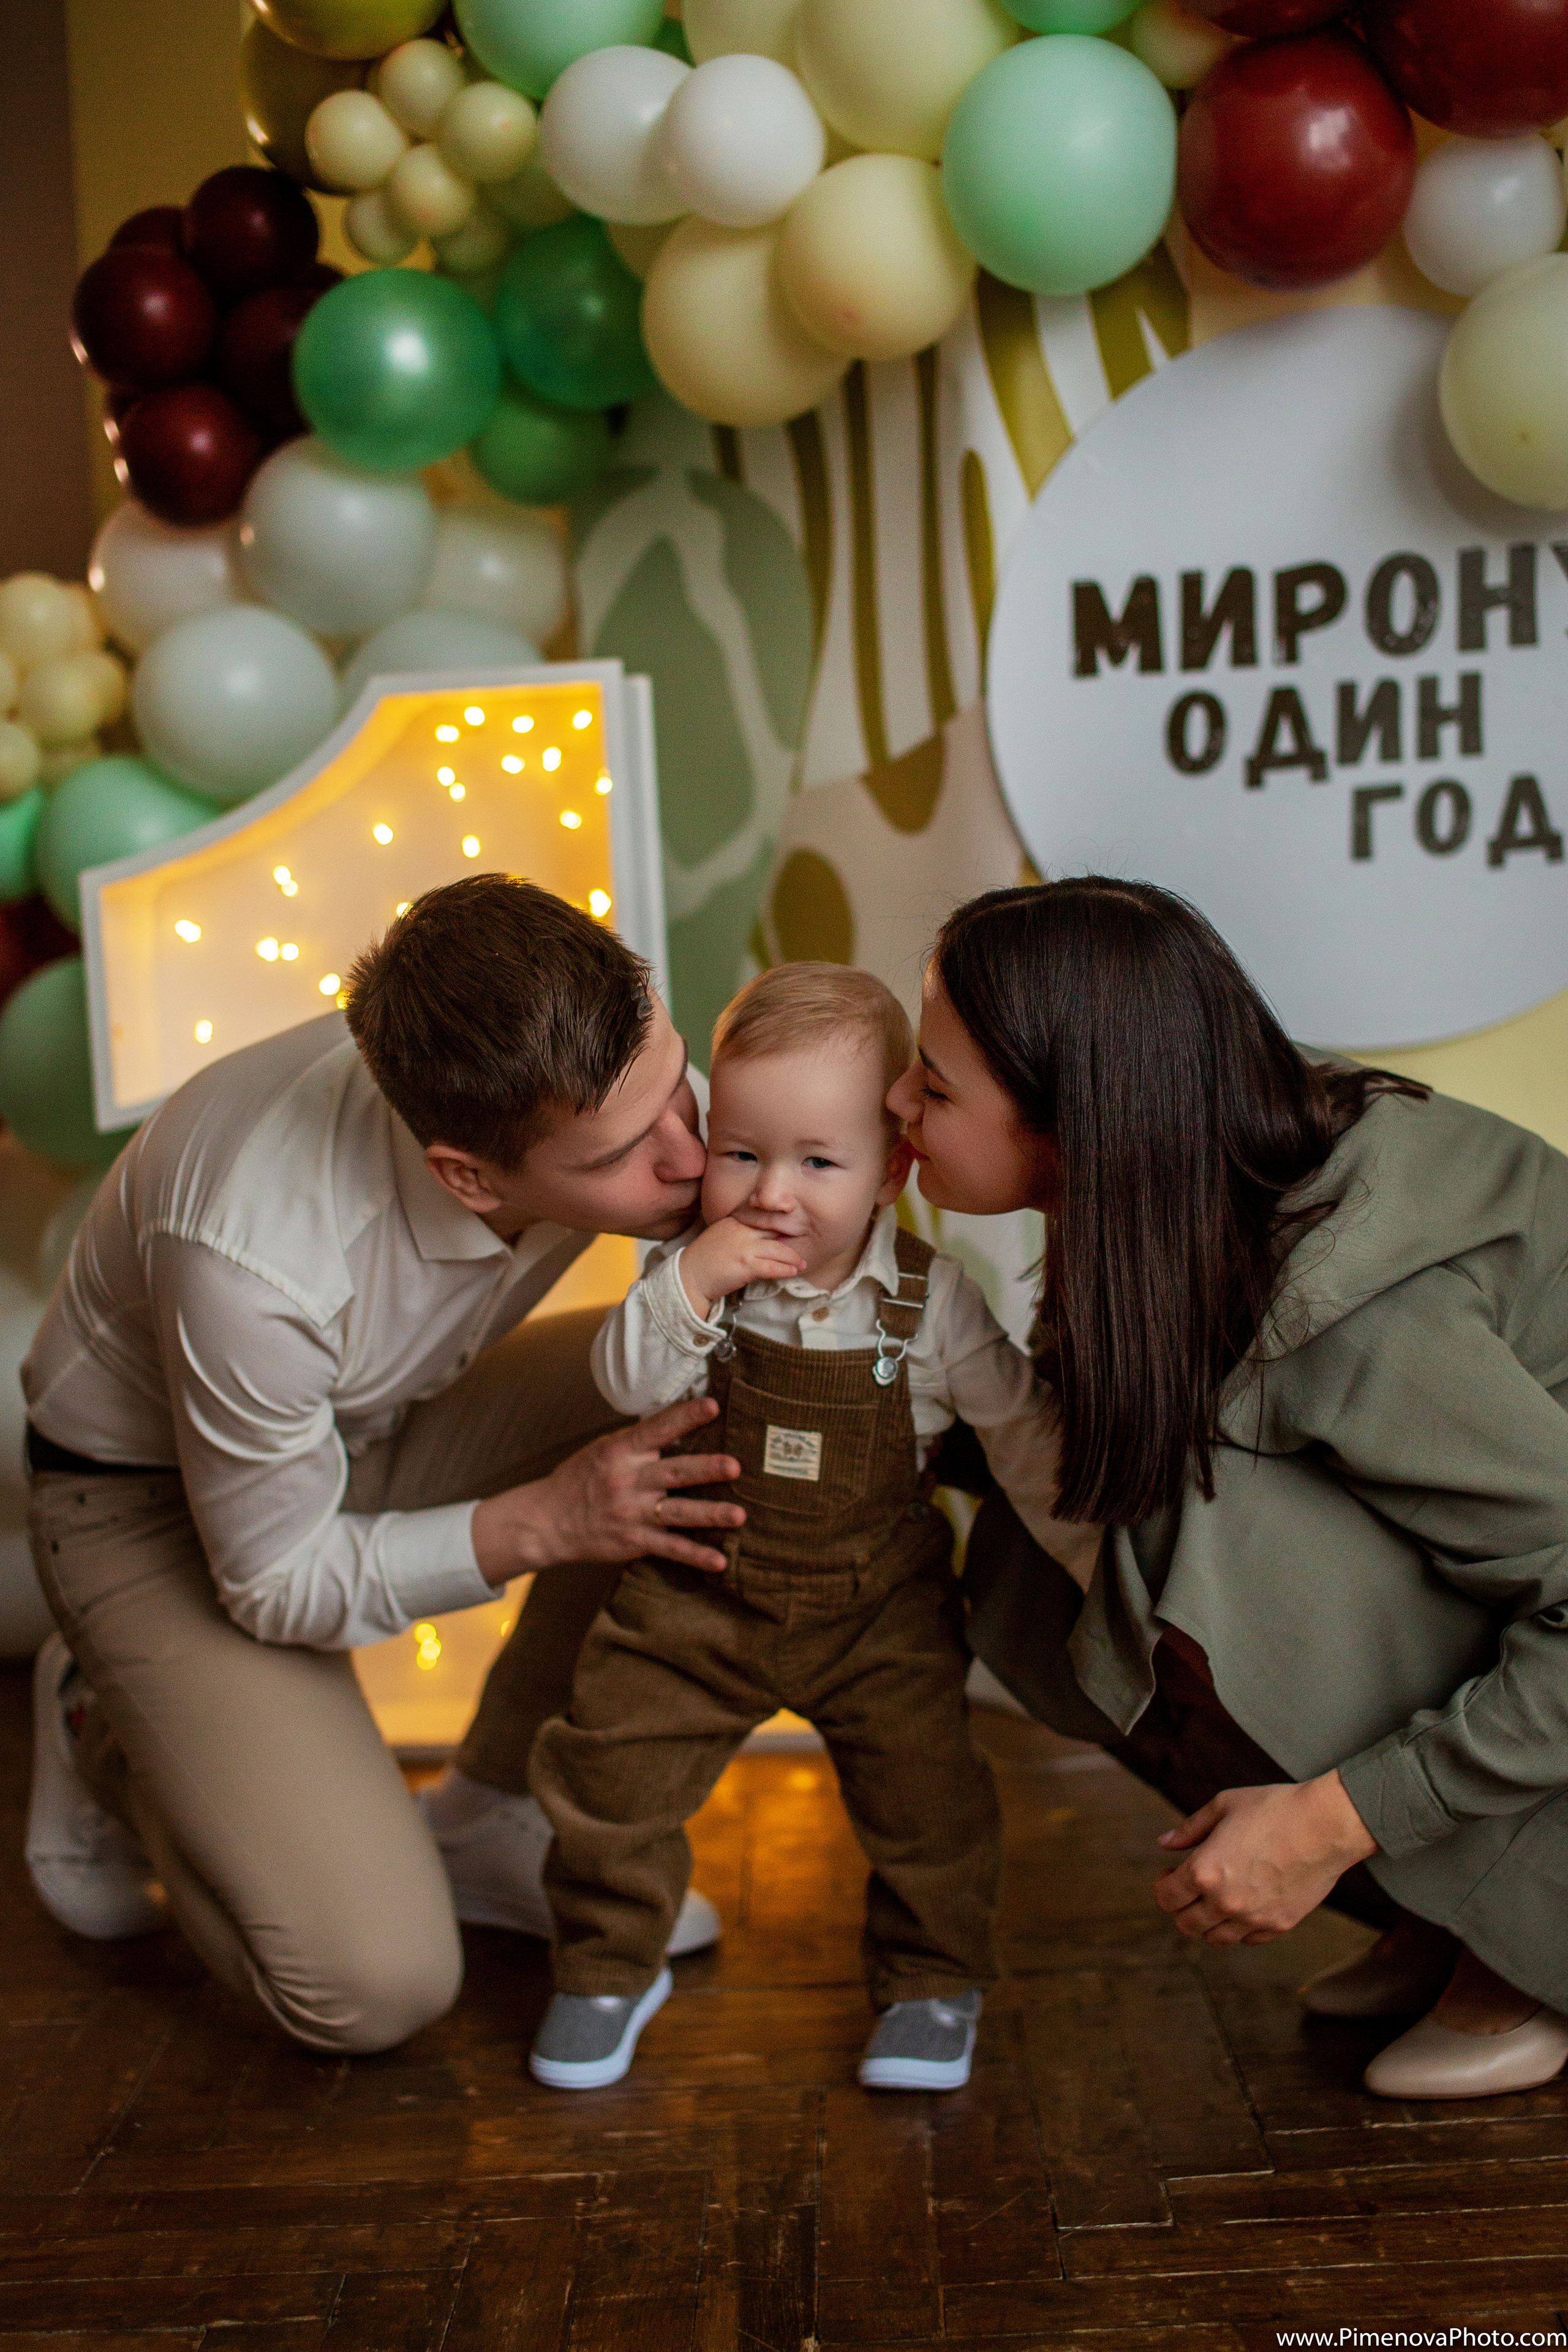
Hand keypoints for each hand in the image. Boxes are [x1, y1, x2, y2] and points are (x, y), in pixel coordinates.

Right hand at [472, 1396, 743, 1582]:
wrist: (548, 1521)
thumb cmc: (580, 1479)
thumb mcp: (602, 1450)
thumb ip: (637, 1441)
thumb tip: (677, 1420)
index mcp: (619, 1451)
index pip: (656, 1430)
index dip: (684, 1417)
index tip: (712, 1406)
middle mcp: (627, 1480)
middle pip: (672, 1472)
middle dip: (705, 1469)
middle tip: (734, 1466)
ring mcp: (631, 1513)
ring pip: (676, 1513)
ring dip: (709, 1514)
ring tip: (739, 1515)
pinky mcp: (633, 1541)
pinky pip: (669, 1548)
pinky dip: (695, 1556)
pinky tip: (719, 1561)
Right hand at [679, 1215, 804, 1318]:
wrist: (688, 1277)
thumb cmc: (704, 1260)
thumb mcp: (720, 1235)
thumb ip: (739, 1231)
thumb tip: (761, 1237)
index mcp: (734, 1220)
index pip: (763, 1217)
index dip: (780, 1222)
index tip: (793, 1227)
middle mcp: (741, 1230)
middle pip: (775, 1230)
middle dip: (792, 1237)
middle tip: (804, 1244)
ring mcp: (744, 1247)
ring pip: (779, 1249)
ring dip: (793, 1257)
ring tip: (801, 1263)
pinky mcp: (746, 1265)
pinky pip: (772, 1266)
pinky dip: (785, 1269)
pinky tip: (792, 1272)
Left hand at [1152, 1771, 1377, 1946]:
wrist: (1325, 1824)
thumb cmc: (1274, 1808)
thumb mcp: (1223, 1806)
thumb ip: (1190, 1829)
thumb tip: (1164, 1843)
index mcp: (1204, 1871)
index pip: (1166, 1898)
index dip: (1163, 1886)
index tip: (1169, 1874)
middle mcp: (1225, 1902)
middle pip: (1186, 1924)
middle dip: (1182, 1907)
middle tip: (1190, 1888)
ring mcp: (1253, 1918)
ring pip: (1216, 1939)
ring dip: (1209, 1922)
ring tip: (1216, 1899)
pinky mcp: (1279, 1925)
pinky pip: (1249, 1939)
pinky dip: (1240, 1928)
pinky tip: (1245, 1905)